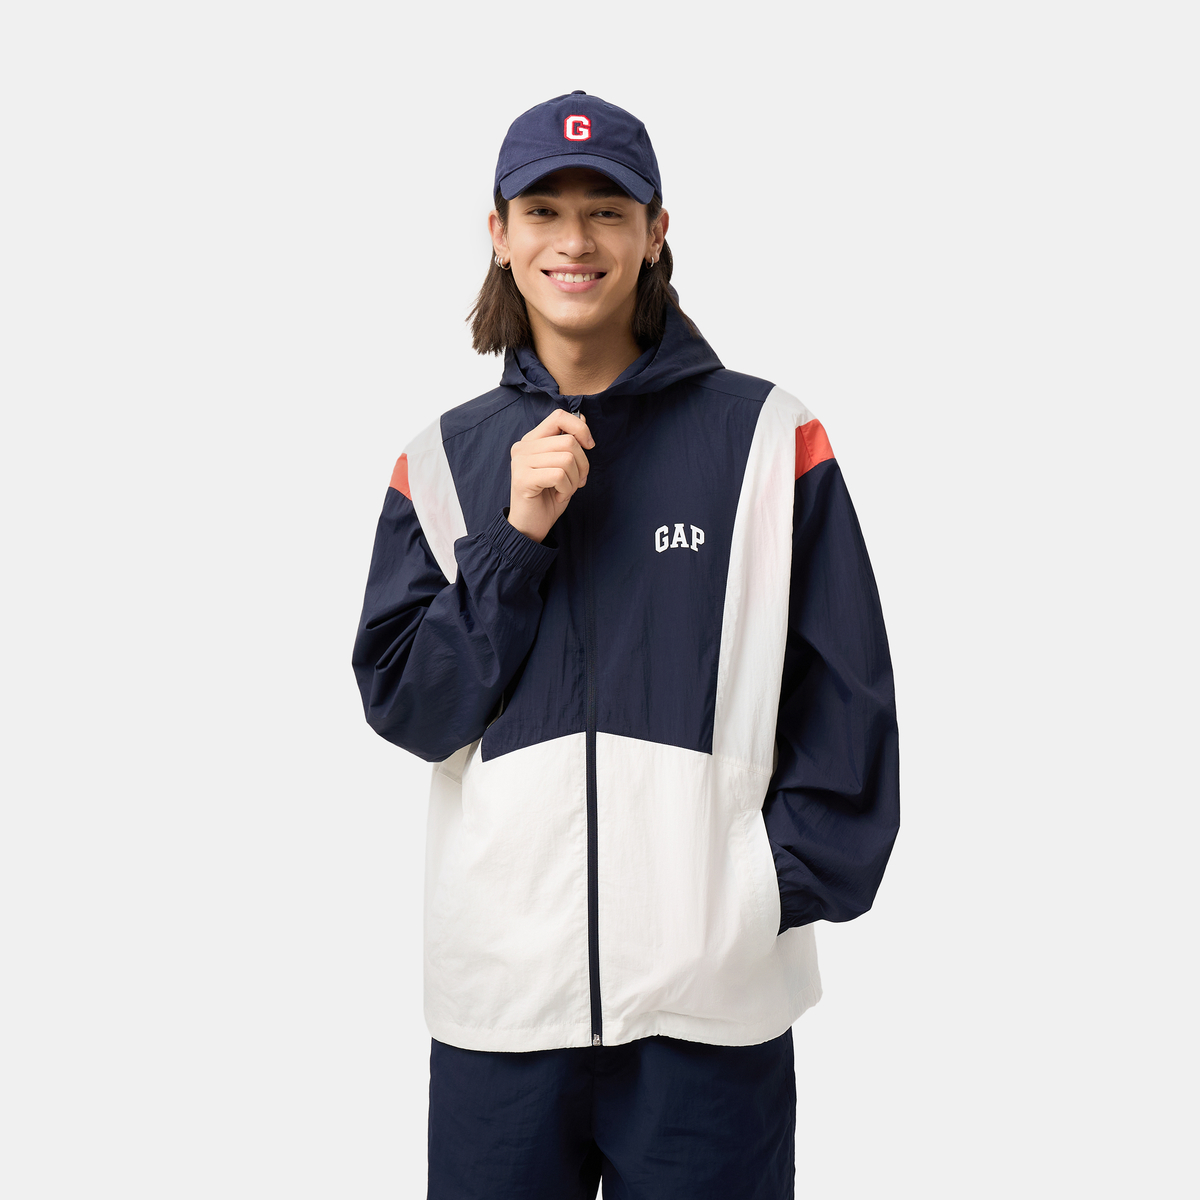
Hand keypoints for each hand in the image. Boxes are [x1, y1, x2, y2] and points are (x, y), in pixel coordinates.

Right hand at [507, 408, 594, 543]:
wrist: (530, 526)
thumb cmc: (548, 497)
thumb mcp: (563, 466)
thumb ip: (569, 442)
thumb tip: (582, 418)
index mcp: (532, 440)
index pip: (559, 417)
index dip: (580, 428)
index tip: (589, 446)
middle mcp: (523, 447)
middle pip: (569, 441)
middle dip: (583, 464)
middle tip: (578, 481)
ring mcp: (521, 462)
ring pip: (567, 458)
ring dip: (574, 479)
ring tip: (566, 490)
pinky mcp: (523, 478)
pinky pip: (559, 475)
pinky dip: (566, 489)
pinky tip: (559, 496)